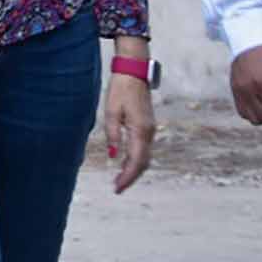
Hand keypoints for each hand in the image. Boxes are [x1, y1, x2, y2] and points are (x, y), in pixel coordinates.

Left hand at [104, 72, 154, 191]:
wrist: (133, 73)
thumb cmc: (120, 90)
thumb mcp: (111, 112)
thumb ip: (112, 134)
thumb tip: (114, 156)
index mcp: (140, 131)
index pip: (136, 161)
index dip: (127, 177)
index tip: (117, 188)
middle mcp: (149, 133)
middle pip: (143, 163)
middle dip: (131, 177)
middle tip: (117, 188)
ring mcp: (150, 130)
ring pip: (145, 157)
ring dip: (134, 169)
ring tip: (119, 179)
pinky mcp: (147, 126)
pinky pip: (143, 148)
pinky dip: (136, 159)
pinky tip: (125, 163)